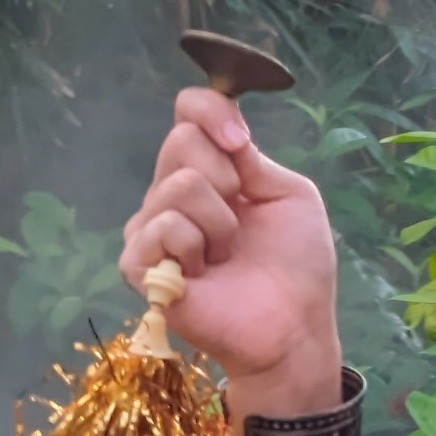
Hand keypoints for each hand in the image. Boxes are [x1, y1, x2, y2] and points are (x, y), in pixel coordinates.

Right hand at [116, 85, 344, 414]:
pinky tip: (204, 272)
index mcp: (211, 170)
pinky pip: (163, 226)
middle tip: (242, 220)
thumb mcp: (288, 194)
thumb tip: (224, 126)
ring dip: (220, 222)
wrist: (294, 325)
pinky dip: (195, 245)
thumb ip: (252, 158)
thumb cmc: (296, 265)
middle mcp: (173, 193)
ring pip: (178, 185)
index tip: (240, 139)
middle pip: (180, 141)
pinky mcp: (138, 264)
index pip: (188, 113)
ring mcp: (151, 228)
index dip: (210, 111)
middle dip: (227, 177)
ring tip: (226, 255)